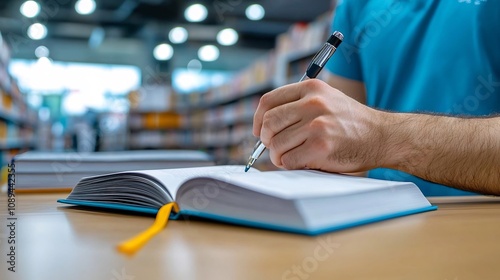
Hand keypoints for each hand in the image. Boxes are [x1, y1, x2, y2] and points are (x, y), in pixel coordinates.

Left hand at [253, 79, 386, 172]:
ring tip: (290, 156)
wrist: (382, 136)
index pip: (268, 101)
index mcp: (311, 88)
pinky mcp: (321, 146)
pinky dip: (289, 164)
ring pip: (276, 144)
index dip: (257, 119)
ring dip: (277, 156)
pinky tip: (301, 162)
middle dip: (266, 139)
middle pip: (268, 123)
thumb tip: (264, 126)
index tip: (259, 131)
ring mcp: (316, 124)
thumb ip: (298, 105)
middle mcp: (313, 103)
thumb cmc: (351, 122)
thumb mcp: (327, 99)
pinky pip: (288, 160)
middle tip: (274, 147)